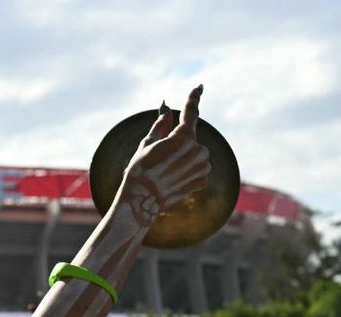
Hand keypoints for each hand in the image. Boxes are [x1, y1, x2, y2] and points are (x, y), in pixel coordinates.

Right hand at [119, 86, 210, 226]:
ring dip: (185, 158)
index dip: (193, 99)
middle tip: (162, 156)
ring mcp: (202, 166)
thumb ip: (160, 127)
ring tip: (167, 170)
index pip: (191, 113)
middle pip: (191, 139)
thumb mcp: (146, 145)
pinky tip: (174, 179)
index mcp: (183, 137)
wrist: (142, 201)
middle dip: (180, 143)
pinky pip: (198, 169)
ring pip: (197, 154)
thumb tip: (167, 114)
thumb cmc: (140, 170)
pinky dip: (188, 171)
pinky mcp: (203, 180)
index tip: (198, 87)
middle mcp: (198, 150)